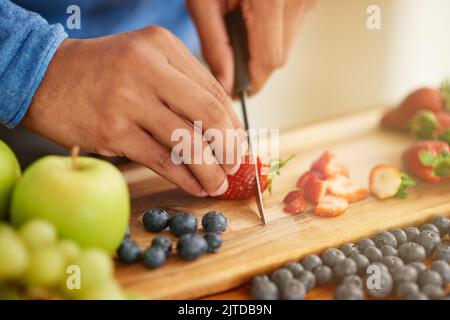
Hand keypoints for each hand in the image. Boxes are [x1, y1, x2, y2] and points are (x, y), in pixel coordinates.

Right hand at [23, 27, 244, 196]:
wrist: (43, 77)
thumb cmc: (102, 72)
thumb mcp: (145, 60)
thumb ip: (182, 85)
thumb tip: (222, 126)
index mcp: (163, 46)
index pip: (215, 92)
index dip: (233, 125)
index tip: (239, 145)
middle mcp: (149, 68)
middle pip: (209, 115)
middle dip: (229, 148)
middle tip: (234, 166)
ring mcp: (129, 99)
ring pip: (187, 143)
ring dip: (210, 171)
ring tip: (218, 184)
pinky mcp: (112, 130)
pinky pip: (161, 160)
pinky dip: (184, 178)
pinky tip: (195, 187)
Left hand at [187, 0, 316, 94]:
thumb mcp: (203, 0)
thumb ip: (215, 44)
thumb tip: (226, 83)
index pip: (268, 61)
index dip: (251, 81)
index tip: (236, 90)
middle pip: (279, 58)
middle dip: (254, 65)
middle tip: (231, 56)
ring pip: (288, 44)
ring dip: (264, 47)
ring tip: (241, 23)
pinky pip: (293, 26)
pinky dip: (273, 30)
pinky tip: (255, 12)